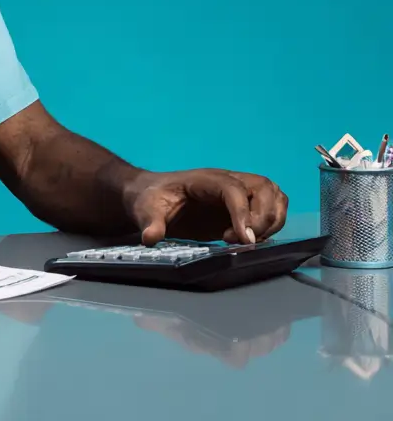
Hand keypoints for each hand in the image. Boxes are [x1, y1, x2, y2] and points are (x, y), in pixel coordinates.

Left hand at [124, 169, 287, 245]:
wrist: (152, 197)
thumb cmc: (151, 199)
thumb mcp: (145, 210)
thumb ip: (151, 223)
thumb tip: (151, 238)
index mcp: (205, 179)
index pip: (234, 189)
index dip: (243, 213)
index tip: (243, 240)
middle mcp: (227, 181)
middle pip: (264, 188)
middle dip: (262, 217)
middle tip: (242, 241)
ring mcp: (238, 192)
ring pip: (274, 196)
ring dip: (272, 221)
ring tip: (248, 241)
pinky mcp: (243, 207)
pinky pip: (271, 209)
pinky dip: (271, 226)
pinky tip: (248, 241)